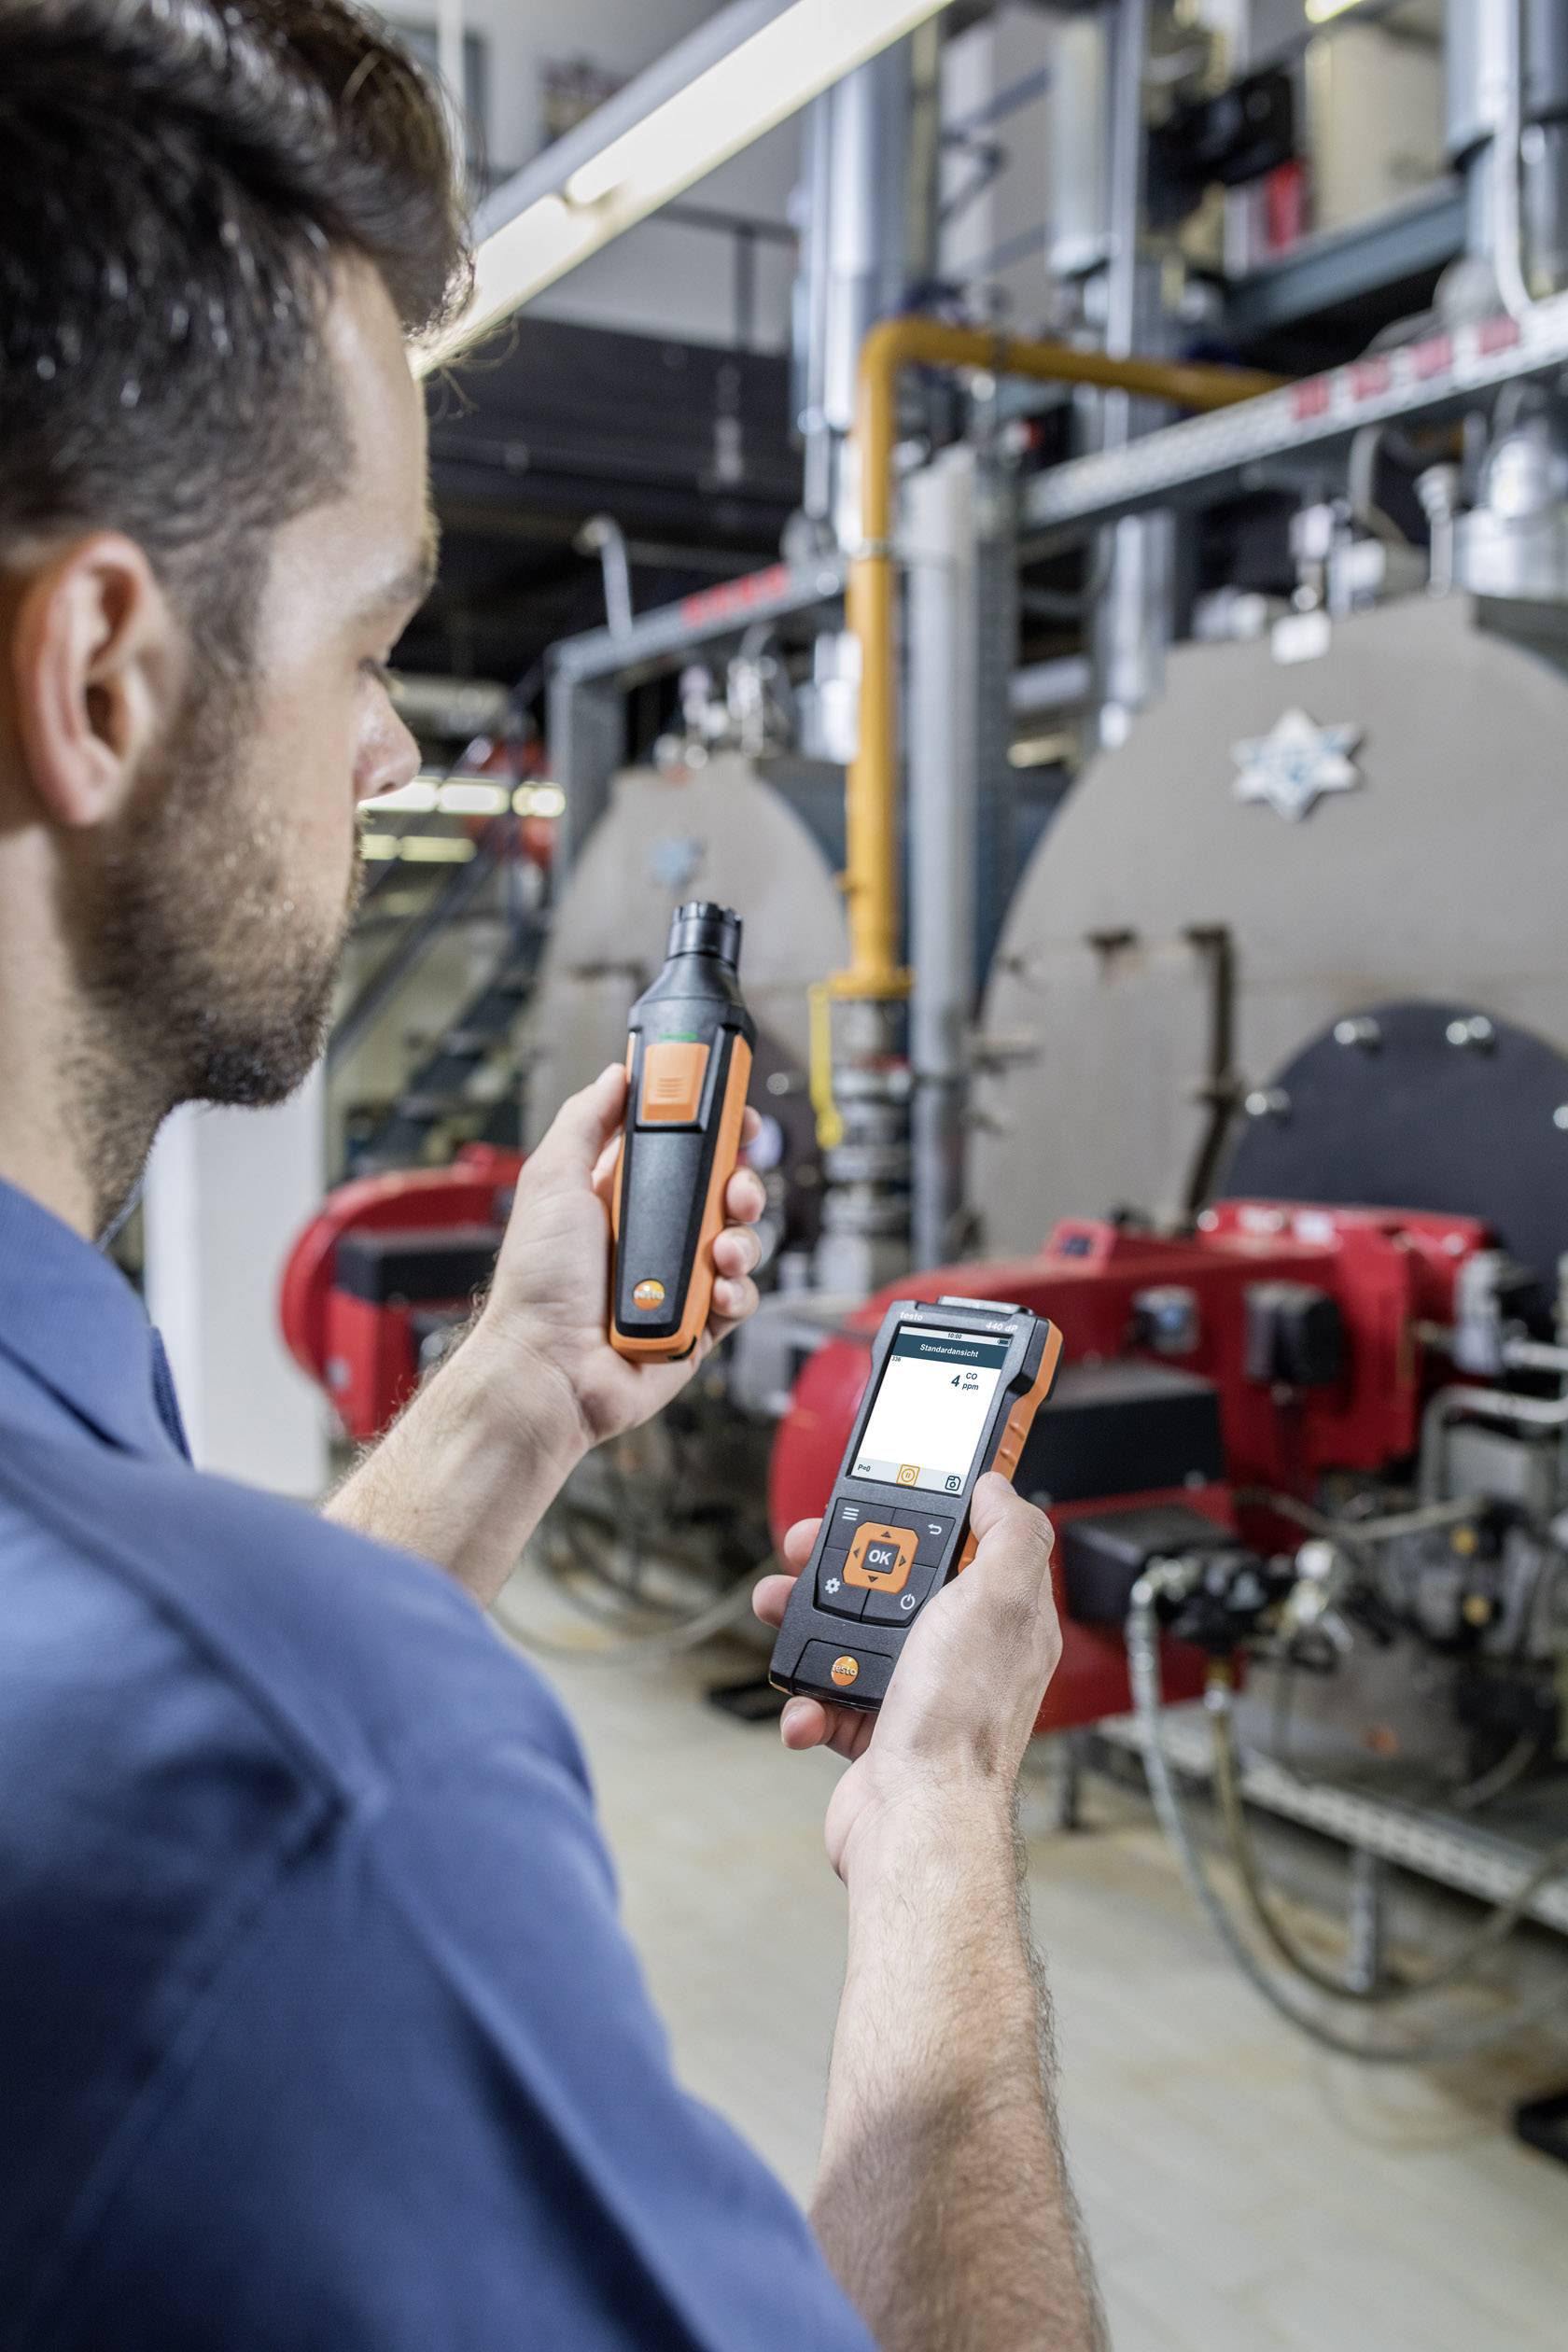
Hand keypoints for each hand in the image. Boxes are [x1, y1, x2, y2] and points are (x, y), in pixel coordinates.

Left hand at [474, 1063, 766, 1450]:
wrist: (549, 1367)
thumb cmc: (538, 1283)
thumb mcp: (552, 1180)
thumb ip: (586, 1120)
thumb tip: (618, 1075)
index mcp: (622, 1194)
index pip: (682, 1148)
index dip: (715, 1129)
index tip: (735, 1115)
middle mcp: (654, 1234)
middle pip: (723, 1191)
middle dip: (741, 1182)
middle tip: (735, 1188)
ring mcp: (678, 1279)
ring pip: (741, 1242)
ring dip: (742, 1239)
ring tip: (720, 1251)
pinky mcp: (698, 1324)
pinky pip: (741, 1297)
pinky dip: (737, 1291)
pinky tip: (716, 1292)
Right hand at [752, 1475, 1060, 1881]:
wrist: (916, 1823)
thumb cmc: (959, 1720)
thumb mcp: (999, 1600)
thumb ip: (1010, 1534)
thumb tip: (998, 1488)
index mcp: (1001, 1618)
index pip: (965, 1545)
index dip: (921, 1517)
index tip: (879, 1498)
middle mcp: (962, 1656)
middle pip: (895, 1586)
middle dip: (841, 1565)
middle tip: (803, 1550)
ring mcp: (917, 1697)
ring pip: (852, 1639)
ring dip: (807, 1626)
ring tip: (780, 1613)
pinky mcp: (876, 1736)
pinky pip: (829, 1700)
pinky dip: (808, 1701)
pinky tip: (809, 1706)